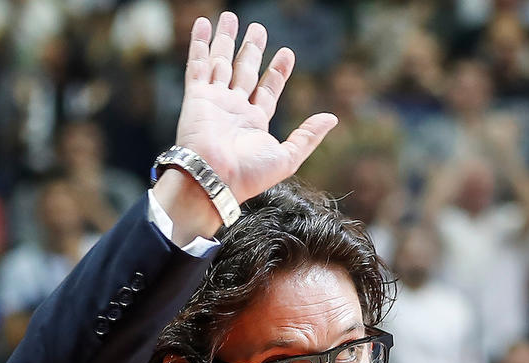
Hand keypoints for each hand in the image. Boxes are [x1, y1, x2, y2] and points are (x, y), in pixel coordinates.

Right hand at [172, 12, 337, 202]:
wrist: (215, 179)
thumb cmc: (250, 174)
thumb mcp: (288, 157)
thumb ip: (308, 136)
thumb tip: (331, 118)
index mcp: (255, 123)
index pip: (268, 90)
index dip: (277, 72)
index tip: (287, 53)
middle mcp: (234, 109)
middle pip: (244, 71)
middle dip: (252, 49)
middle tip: (259, 28)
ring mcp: (214, 101)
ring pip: (221, 62)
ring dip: (226, 39)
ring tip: (232, 17)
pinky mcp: (196, 97)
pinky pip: (198, 64)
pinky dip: (200, 43)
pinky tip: (203, 24)